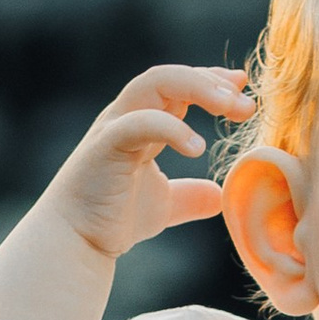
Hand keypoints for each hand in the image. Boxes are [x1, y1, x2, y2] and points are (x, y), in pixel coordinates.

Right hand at [42, 66, 253, 261]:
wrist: (74, 243)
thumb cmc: (109, 222)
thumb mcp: (162, 206)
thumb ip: (188, 196)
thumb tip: (218, 197)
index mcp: (141, 123)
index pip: (178, 86)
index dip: (211, 81)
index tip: (242, 89)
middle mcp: (127, 116)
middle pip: (171, 76)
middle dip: (211, 83)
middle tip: (245, 105)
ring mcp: (114, 126)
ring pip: (156, 83)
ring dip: (198, 88)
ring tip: (229, 108)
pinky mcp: (105, 145)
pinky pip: (142, 121)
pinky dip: (173, 128)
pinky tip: (198, 148)